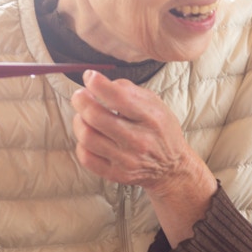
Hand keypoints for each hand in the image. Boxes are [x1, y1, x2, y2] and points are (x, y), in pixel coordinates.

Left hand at [70, 71, 215, 243]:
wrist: (171, 168)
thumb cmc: (160, 131)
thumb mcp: (155, 104)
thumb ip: (129, 90)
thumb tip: (98, 82)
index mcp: (151, 118)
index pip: (117, 97)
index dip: (96, 83)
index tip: (90, 77)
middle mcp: (139, 140)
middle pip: (95, 116)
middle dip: (81, 100)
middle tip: (80, 96)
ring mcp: (126, 160)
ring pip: (87, 137)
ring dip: (80, 121)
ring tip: (85, 117)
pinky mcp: (116, 174)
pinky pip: (86, 157)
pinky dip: (82, 144)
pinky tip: (90, 137)